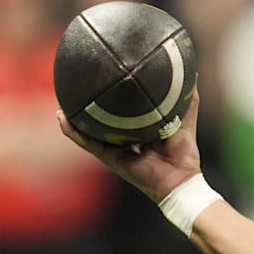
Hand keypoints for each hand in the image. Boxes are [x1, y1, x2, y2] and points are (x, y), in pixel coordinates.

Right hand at [56, 90, 202, 203]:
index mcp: (140, 131)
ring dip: (74, 118)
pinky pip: (87, 143)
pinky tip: (62, 118)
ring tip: (61, 101)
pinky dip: (73, 132)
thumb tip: (191, 74)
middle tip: (79, 85)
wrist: (180, 179)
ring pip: (88, 131)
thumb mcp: (185, 121)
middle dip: (90, 106)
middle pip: (102, 121)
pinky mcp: (109, 157)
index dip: (115, 98)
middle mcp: (124, 139)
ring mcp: (114, 149)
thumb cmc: (183, 154)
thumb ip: (188, 100)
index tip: (107, 79)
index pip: (124, 112)